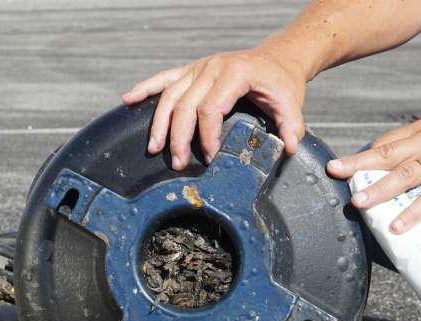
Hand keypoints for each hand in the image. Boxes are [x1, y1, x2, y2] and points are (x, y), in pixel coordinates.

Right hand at [122, 43, 307, 170]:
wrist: (277, 58)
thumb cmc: (280, 81)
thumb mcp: (291, 102)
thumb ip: (291, 126)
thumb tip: (288, 148)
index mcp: (234, 73)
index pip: (211, 108)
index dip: (207, 136)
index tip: (211, 157)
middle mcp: (212, 67)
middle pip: (185, 105)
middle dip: (179, 138)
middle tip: (178, 163)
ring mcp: (198, 67)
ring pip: (170, 95)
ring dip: (159, 124)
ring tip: (154, 148)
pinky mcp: (191, 70)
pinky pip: (164, 78)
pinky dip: (145, 88)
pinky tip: (128, 99)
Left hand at [326, 119, 420, 233]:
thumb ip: (409, 160)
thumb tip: (371, 181)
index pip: (384, 144)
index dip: (361, 158)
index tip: (340, 170)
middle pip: (387, 154)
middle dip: (357, 164)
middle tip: (334, 172)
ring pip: (404, 175)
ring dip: (378, 189)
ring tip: (357, 201)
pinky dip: (410, 213)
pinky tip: (395, 225)